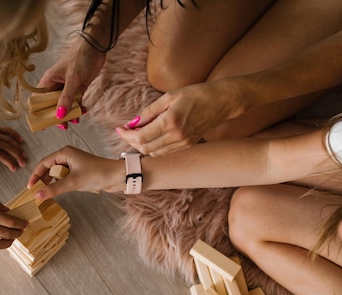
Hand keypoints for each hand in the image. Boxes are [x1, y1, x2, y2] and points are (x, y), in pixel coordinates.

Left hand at [0, 117, 26, 170]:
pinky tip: (21, 140)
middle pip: (9, 149)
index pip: (1, 156)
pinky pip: (8, 130)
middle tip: (23, 163)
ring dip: (18, 148)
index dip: (9, 162)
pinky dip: (15, 135)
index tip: (15, 168)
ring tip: (24, 155)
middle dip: (17, 156)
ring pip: (10, 141)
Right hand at [27, 145, 122, 198]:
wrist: (117, 176)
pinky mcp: (78, 171)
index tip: (30, 187)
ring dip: (50, 183)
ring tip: (45, 194)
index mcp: (64, 153)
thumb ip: (54, 189)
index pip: (43, 163)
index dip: (35, 175)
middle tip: (36, 193)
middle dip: (42, 180)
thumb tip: (37, 195)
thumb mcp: (73, 183)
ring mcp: (73, 163)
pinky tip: (56, 192)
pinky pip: (64, 177)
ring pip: (56, 173)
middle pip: (48, 168)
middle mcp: (67, 156)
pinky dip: (58, 184)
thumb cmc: (97, 174)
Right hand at [37, 35, 106, 128]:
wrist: (96, 46)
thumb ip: (66, 98)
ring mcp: (67, 87)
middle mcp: (55, 85)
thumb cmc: (80, 58)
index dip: (38, 113)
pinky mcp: (78, 88)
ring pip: (65, 105)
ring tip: (76, 120)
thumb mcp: (72, 79)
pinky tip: (83, 111)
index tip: (42, 126)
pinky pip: (76, 102)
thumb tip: (59, 115)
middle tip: (64, 126)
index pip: (38, 100)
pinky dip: (79, 108)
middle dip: (57, 117)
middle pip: (52, 106)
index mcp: (48, 81)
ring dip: (70, 114)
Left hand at [116, 79, 240, 154]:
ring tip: (138, 132)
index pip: (141, 137)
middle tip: (127, 131)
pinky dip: (154, 147)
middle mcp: (176, 136)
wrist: (221, 101)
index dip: (126, 135)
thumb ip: (149, 112)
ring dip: (142, 145)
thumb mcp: (169, 97)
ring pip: (154, 153)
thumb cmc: (196, 94)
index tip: (119, 129)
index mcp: (170, 122)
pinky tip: (151, 136)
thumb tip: (133, 123)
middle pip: (145, 148)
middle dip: (132, 141)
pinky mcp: (187, 145)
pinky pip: (164, 152)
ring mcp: (183, 143)